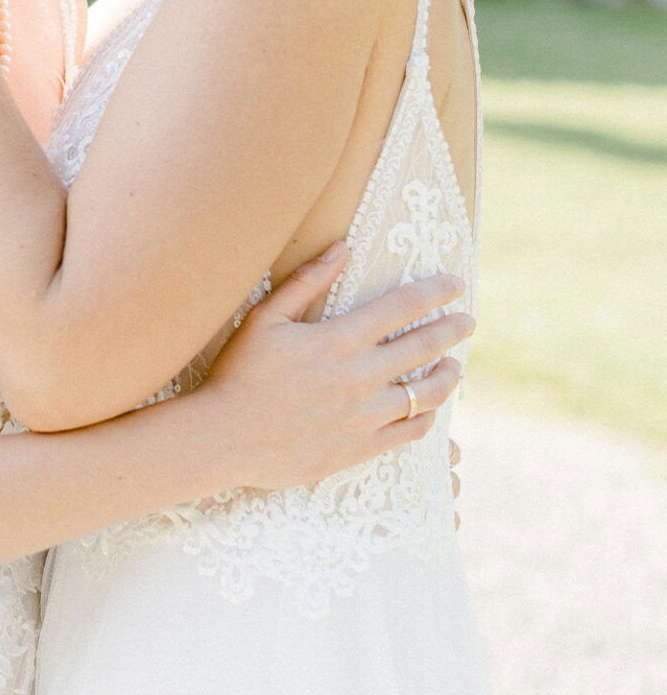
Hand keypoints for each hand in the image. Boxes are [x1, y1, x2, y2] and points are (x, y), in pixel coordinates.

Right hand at [192, 245, 471, 490]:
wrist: (225, 438)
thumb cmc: (240, 373)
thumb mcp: (265, 318)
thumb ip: (306, 281)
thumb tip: (341, 247)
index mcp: (339, 340)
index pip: (401, 307)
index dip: (433, 292)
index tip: (454, 283)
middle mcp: (360, 376)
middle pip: (423, 347)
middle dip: (452, 330)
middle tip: (468, 321)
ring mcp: (365, 416)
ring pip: (426, 394)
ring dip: (447, 376)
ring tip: (455, 367)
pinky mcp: (361, 448)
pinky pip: (410, 432)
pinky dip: (427, 417)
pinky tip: (429, 409)